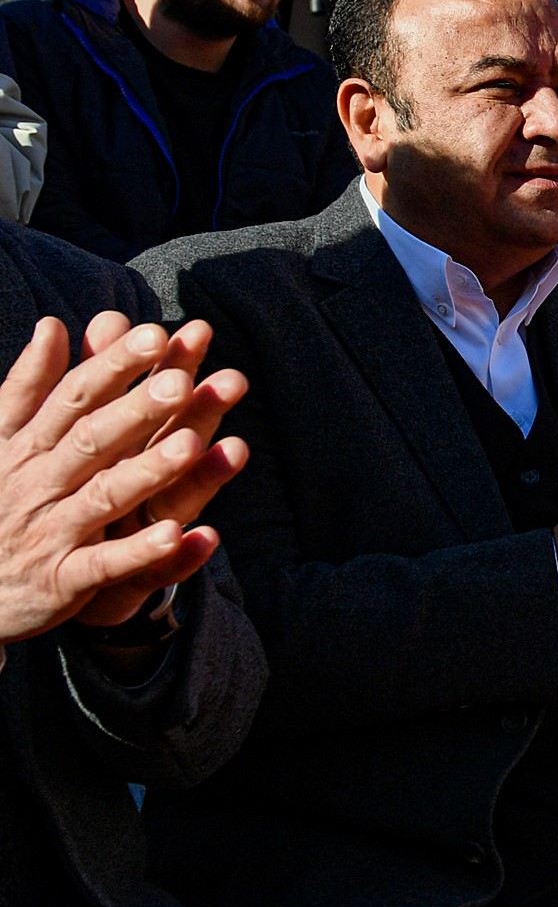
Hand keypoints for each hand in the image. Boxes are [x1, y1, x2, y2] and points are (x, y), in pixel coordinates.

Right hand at [0, 320, 234, 651]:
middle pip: (93, 440)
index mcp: (32, 447)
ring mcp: (52, 531)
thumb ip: (31, 387)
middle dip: (137, 411)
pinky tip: (176, 534)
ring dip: (146, 472)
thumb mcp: (5, 442)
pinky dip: (137, 551)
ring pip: (104, 497)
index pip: (76, 396)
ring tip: (191, 445)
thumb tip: (52, 326)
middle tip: (181, 381)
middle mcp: (42, 484)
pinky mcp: (61, 580)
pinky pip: (104, 564)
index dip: (115, 366)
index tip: (157, 333)